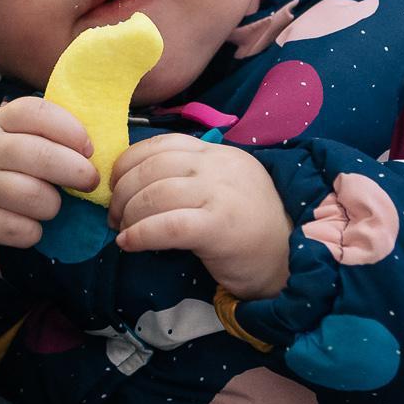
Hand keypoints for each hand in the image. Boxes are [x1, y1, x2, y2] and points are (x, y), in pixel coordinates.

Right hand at [0, 97, 98, 248]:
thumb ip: (30, 128)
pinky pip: (19, 231)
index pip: (36, 113)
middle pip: (42, 157)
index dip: (70, 129)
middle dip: (78, 172)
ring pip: (35, 198)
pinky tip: (29, 224)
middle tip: (89, 180)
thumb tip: (86, 142)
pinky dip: (33, 231)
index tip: (87, 147)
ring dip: (53, 204)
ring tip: (49, 203)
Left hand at [107, 135, 290, 299]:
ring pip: (156, 194)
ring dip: (128, 214)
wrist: (290, 260)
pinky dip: (140, 234)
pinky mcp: (220, 227)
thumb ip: (190, 177)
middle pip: (152, 167)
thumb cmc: (250, 228)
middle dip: (122, 191)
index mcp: (217, 153)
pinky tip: (128, 244)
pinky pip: (168, 226)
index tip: (115, 184)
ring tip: (122, 231)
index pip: (162, 143)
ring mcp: (221, 194)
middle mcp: (219, 167)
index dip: (129, 162)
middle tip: (114, 216)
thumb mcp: (223, 187)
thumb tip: (135, 182)